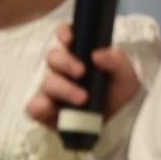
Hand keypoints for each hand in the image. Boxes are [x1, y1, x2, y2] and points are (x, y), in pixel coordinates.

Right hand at [26, 22, 141, 128]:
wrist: (115, 126)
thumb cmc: (116, 97)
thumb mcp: (127, 78)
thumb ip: (118, 62)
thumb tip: (97, 54)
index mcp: (80, 56)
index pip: (65, 36)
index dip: (63, 33)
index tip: (70, 39)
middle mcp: (62, 71)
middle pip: (53, 57)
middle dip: (66, 63)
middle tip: (82, 72)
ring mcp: (51, 91)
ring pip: (47, 82)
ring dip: (63, 88)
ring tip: (82, 99)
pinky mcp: (45, 111)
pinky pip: (33, 106)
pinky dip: (39, 106)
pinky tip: (51, 108)